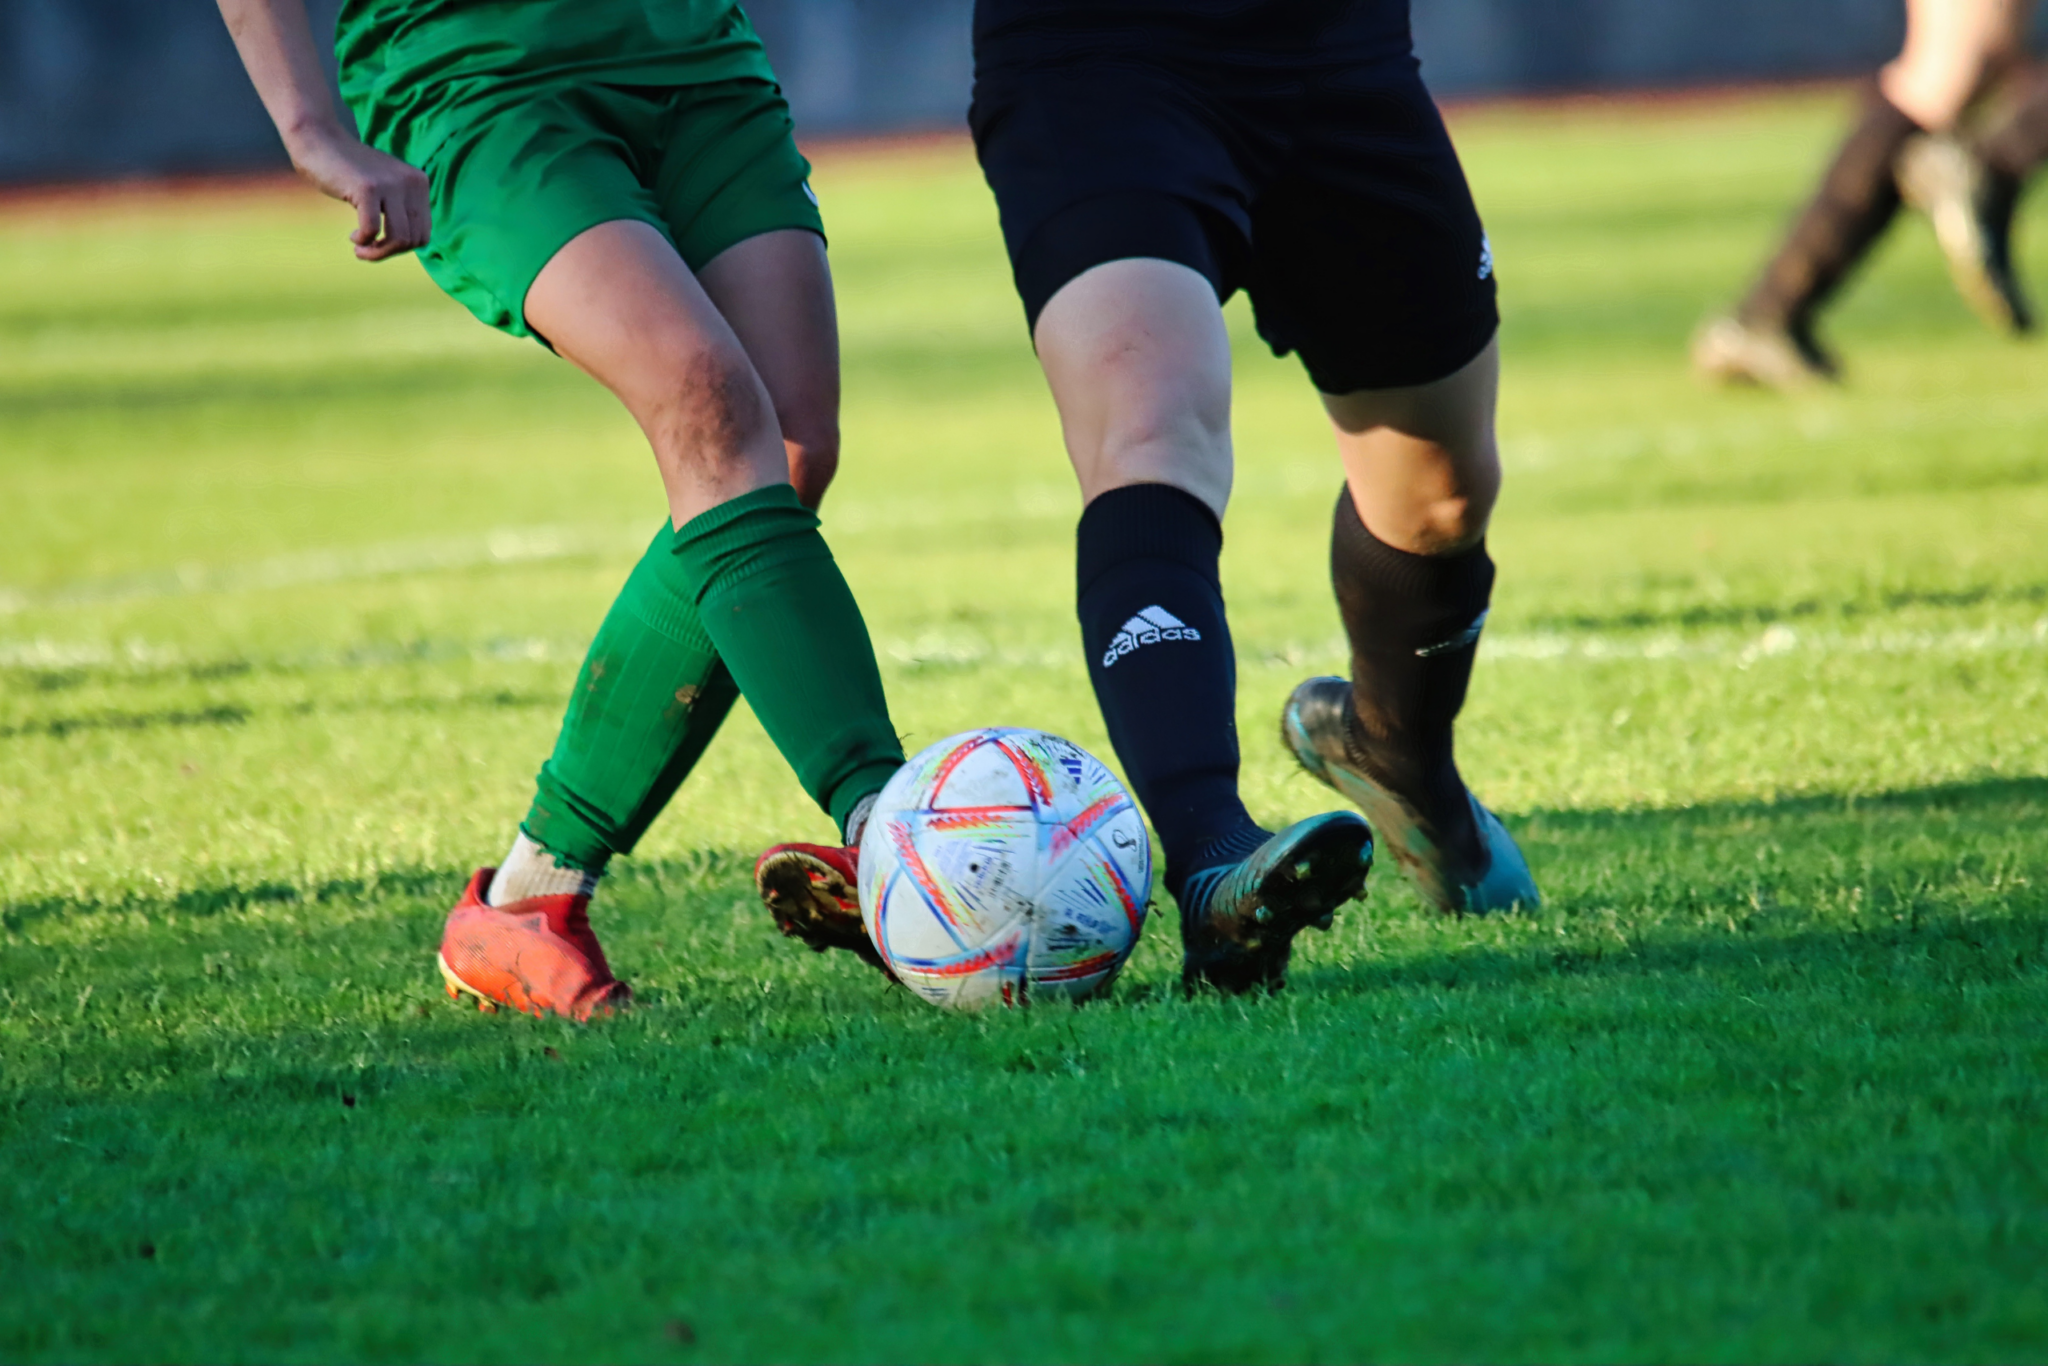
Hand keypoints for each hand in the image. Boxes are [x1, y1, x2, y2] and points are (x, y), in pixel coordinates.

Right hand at [286, 125, 430, 260]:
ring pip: (399, 239)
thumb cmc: (348, 170)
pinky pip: (372, 230)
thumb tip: (412, 243)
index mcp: (419, 183)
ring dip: (377, 253)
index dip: (402, 248)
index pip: (424, 234)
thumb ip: (402, 207)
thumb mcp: (385, 186)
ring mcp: (391, 184)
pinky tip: (354, 237)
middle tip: (367, 250)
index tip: (380, 244)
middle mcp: (411, 182)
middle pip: (413, 240)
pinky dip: (363, 241)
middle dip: (389, 253)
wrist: (318, 139)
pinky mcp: (368, 188)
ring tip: (360, 249)